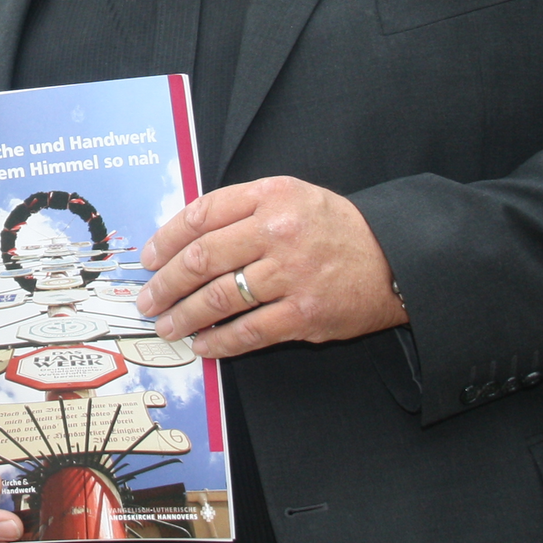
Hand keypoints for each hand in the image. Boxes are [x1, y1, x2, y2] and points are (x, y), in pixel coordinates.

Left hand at [137, 176, 404, 356]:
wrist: (395, 258)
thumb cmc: (333, 228)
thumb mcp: (290, 197)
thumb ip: (240, 209)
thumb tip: (183, 239)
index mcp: (270, 197)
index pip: (200, 215)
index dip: (166, 239)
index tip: (148, 259)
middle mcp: (277, 232)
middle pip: (201, 259)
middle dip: (165, 283)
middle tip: (147, 299)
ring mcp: (290, 275)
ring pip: (218, 298)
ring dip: (184, 316)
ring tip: (166, 325)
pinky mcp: (304, 314)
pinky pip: (248, 332)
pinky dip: (219, 342)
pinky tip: (202, 345)